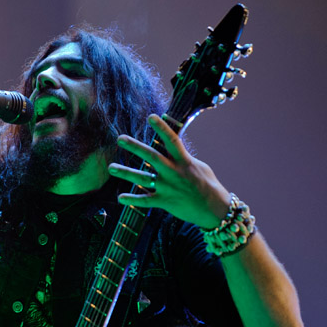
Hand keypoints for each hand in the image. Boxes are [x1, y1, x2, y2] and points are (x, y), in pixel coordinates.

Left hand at [109, 114, 231, 227]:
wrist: (214, 209)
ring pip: (142, 179)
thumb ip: (183, 158)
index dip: (162, 128)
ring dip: (126, 172)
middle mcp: (173, 172)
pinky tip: (120, 198)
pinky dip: (132, 200)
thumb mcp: (199, 166)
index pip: (172, 140)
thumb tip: (174, 148)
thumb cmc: (208, 185)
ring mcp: (167, 188)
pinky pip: (145, 201)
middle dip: (135, 147)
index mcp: (184, 161)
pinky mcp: (165, 202)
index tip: (151, 116)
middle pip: (151, 156)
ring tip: (111, 168)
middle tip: (120, 138)